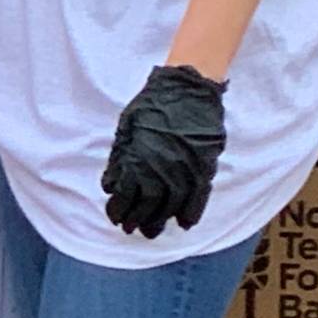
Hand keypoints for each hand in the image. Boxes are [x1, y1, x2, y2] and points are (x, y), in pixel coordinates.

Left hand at [102, 65, 229, 238]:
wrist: (188, 86)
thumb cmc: (153, 104)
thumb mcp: (127, 129)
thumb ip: (120, 159)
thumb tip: (111, 186)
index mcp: (139, 158)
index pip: (125, 196)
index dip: (119, 210)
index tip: (116, 218)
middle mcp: (162, 167)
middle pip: (149, 205)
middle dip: (138, 220)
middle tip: (132, 229)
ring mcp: (186, 166)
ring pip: (173, 204)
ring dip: (162, 220)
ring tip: (153, 231)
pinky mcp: (205, 163)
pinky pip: (200, 194)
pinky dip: (193, 210)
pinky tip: (185, 222)